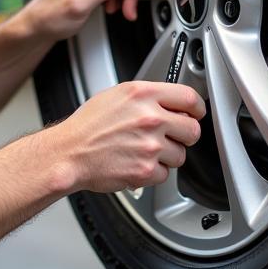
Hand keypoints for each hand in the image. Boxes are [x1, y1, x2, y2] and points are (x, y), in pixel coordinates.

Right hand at [54, 81, 205, 193]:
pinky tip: (137, 162)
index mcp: (144, 95)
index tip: (195, 113)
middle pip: (192, 130)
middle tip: (172, 136)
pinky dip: (153, 172)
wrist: (70, 153)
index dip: (197, 108)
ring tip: (145, 150)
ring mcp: (150, 146)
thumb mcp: (117, 95)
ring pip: (180, 155)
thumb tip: (169, 102)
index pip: (189, 97)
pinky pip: (165, 174)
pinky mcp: (146, 170)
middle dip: (184, 135)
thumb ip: (148, 97)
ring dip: (167, 156)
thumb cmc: (89, 125)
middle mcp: (150, 118)